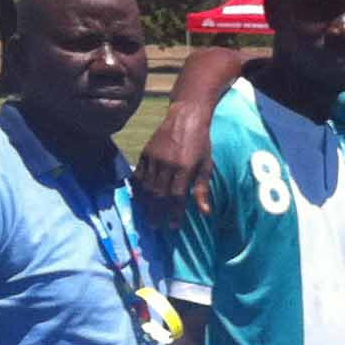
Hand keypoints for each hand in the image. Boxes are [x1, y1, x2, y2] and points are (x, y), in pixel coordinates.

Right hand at [132, 102, 215, 226]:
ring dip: (145, 203)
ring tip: (146, 216)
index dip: (175, 213)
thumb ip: (203, 188)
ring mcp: (154, 158)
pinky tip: (139, 198)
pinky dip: (137, 188)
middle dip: (157, 212)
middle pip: (159, 194)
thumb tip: (205, 212)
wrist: (186, 118)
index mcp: (185, 167)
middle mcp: (168, 164)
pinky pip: (138, 174)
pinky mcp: (145, 153)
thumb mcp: (207, 165)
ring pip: (146, 186)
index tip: (174, 227)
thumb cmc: (201, 143)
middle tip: (155, 227)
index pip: (177, 196)